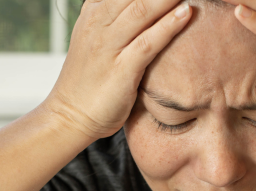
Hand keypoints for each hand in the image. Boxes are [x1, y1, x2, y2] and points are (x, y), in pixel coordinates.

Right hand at [45, 0, 192, 139]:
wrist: (69, 115)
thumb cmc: (90, 77)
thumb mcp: (98, 37)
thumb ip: (118, 16)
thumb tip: (145, 6)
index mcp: (95, 11)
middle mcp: (99, 22)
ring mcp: (108, 45)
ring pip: (142, 8)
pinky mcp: (120, 69)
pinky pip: (147, 41)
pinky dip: (168, 25)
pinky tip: (186, 12)